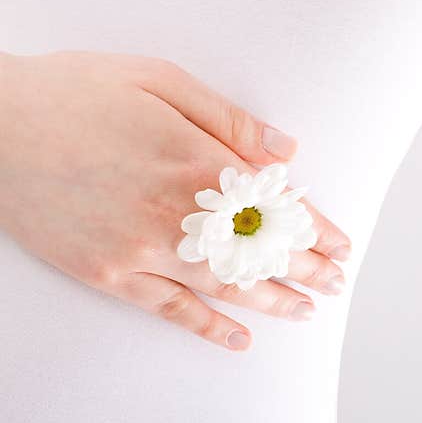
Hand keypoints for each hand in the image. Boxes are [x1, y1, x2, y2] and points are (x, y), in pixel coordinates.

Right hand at [0, 51, 350, 350]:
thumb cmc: (79, 93)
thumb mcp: (162, 83)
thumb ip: (231, 121)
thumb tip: (288, 150)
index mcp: (198, 163)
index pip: (278, 208)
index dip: (315, 230)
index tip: (341, 245)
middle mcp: (178, 215)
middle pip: (261, 252)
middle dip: (305, 269)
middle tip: (336, 282)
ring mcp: (142, 251)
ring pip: (226, 287)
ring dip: (273, 301)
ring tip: (307, 310)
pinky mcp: (108, 274)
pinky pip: (169, 309)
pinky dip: (207, 327)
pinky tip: (239, 339)